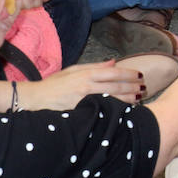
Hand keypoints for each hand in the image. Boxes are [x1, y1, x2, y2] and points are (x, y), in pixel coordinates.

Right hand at [27, 60, 144, 108]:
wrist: (33, 100)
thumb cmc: (53, 84)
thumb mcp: (72, 70)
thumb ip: (94, 66)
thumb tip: (114, 62)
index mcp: (86, 74)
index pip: (114, 73)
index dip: (130, 74)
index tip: (140, 76)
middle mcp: (87, 87)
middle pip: (117, 87)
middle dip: (133, 87)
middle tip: (144, 88)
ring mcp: (84, 102)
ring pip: (112, 100)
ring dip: (127, 100)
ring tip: (138, 100)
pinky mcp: (80, 114)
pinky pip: (101, 112)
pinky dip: (113, 111)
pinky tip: (122, 113)